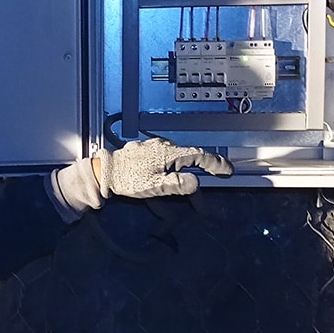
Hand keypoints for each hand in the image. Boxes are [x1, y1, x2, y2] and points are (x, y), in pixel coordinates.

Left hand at [96, 138, 232, 199]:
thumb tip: (195, 182)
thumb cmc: (128, 179)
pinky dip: (173, 167)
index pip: (200, 156)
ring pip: (178, 158)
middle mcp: (164, 146)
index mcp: (170, 153)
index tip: (228, 169)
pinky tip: (169, 176)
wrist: (105, 171)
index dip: (216, 163)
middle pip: (190, 157)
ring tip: (190, 185)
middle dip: (203, 169)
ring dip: (186, 169)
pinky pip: (166, 158)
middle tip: (215, 178)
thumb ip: (177, 184)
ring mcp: (155, 146)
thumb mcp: (155, 186)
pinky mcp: (146, 150)